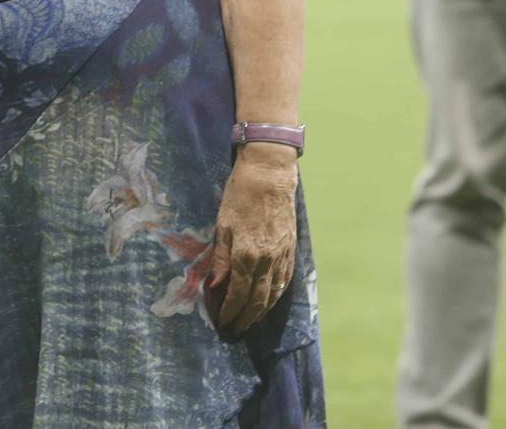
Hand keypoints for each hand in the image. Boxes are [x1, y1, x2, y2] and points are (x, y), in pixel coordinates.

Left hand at [205, 141, 298, 335]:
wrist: (269, 175)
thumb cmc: (239, 196)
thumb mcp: (222, 226)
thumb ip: (221, 259)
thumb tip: (214, 287)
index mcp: (247, 255)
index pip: (238, 294)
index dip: (230, 311)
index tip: (222, 322)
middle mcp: (267, 260)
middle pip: (258, 299)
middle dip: (246, 318)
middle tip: (236, 330)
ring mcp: (282, 256)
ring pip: (274, 293)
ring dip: (262, 312)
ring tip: (251, 322)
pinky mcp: (291, 249)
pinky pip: (285, 280)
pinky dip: (277, 295)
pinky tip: (270, 301)